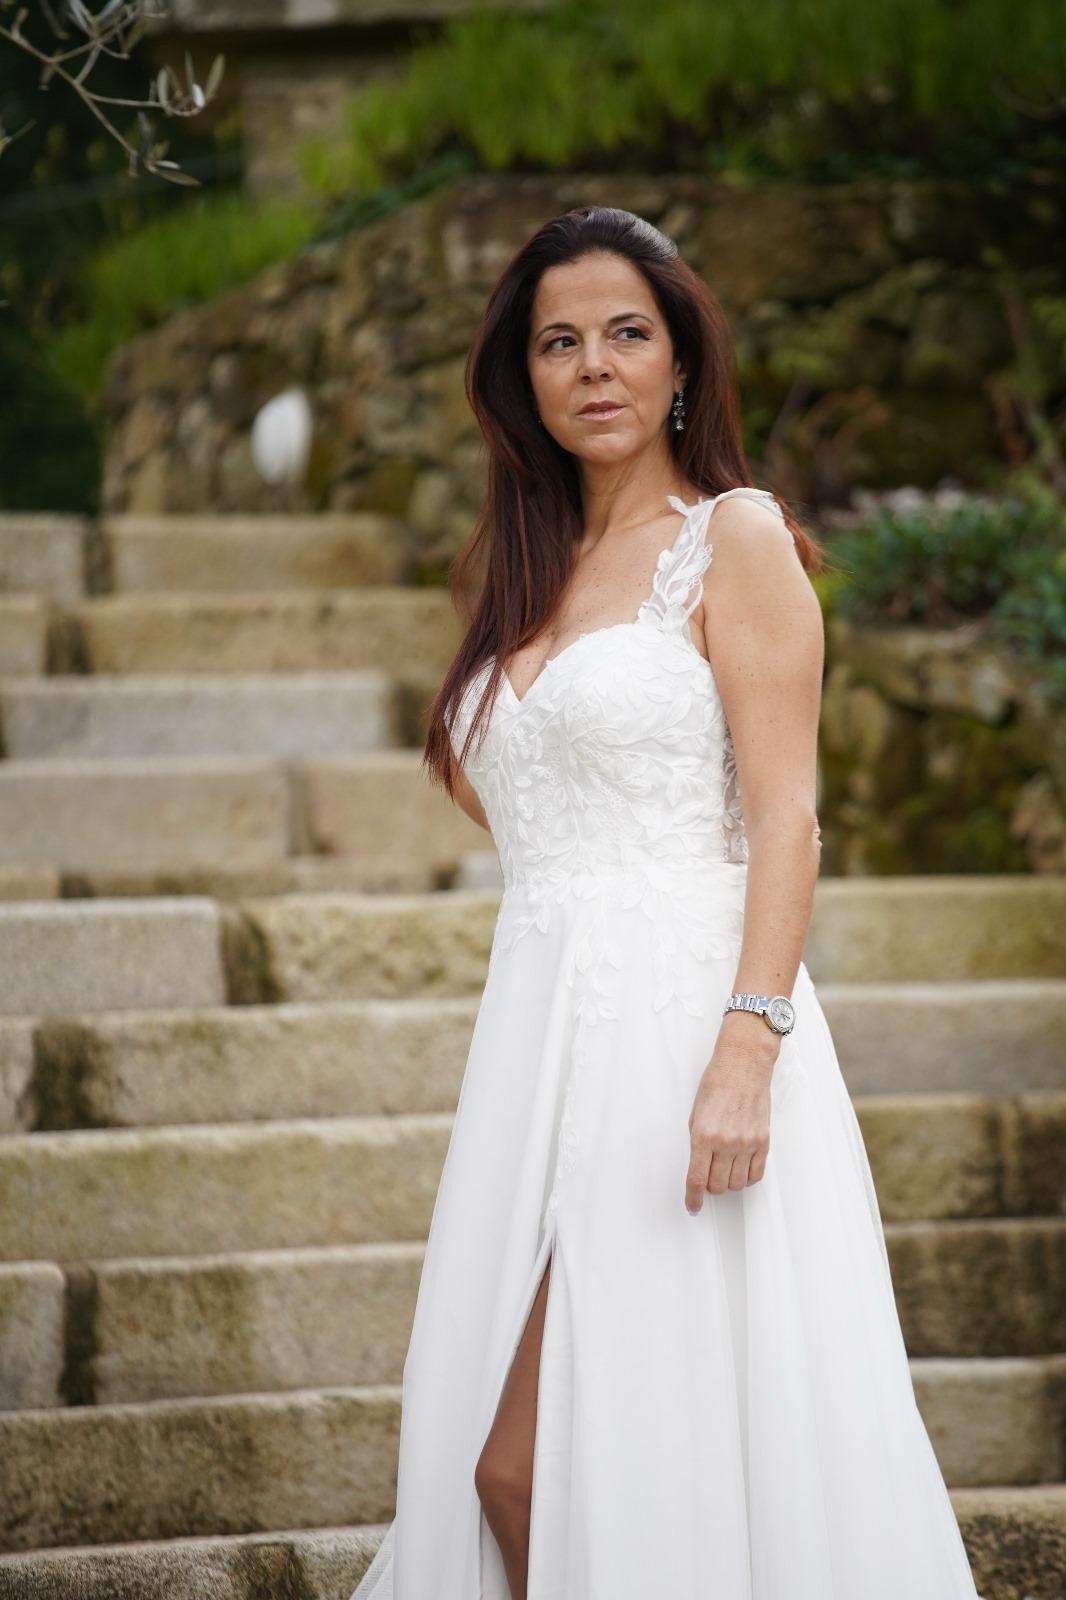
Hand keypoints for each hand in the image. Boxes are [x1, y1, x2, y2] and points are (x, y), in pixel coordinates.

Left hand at [684, 1018, 777, 1213]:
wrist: (743, 1066)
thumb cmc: (716, 1085)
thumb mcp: (695, 1114)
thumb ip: (697, 1142)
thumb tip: (699, 1168)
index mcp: (703, 1135)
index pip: (697, 1179)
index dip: (693, 1198)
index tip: (692, 1207)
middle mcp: (726, 1142)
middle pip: (718, 1186)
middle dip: (710, 1187)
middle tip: (708, 1176)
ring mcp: (747, 1144)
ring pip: (737, 1184)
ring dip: (728, 1183)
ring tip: (724, 1168)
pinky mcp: (763, 1142)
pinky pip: (755, 1174)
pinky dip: (746, 1177)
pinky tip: (740, 1168)